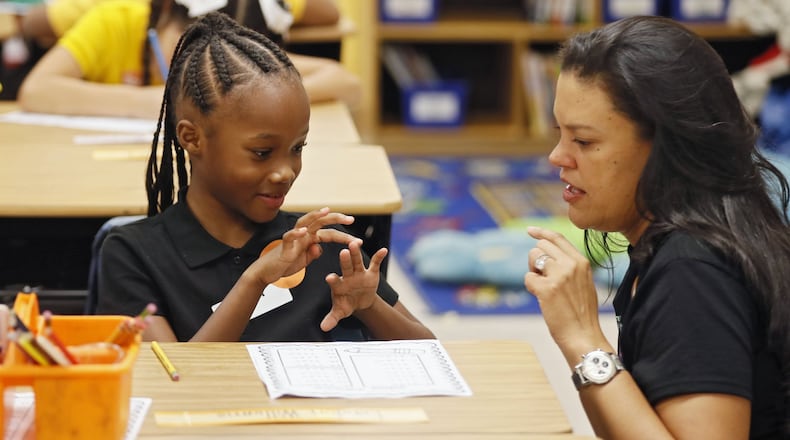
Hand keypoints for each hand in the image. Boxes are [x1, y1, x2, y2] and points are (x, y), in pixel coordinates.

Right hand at [247, 208, 357, 285]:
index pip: (330, 233)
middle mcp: (303, 234)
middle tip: (351, 219)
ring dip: (315, 216)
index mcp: (310, 237)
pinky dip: (297, 233)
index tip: (358, 239)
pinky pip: (290, 237)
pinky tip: (305, 230)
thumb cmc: (286, 264)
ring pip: (305, 222)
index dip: (344, 235)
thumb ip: (314, 253)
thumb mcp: (305, 260)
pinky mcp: (284, 246)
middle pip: (320, 221)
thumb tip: (319, 248)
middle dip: (336, 218)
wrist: (268, 272)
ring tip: (326, 211)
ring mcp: (293, 238)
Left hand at [320, 240, 386, 331]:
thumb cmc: (347, 304)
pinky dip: (379, 257)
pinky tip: (384, 250)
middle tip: (343, 252)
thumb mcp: (341, 311)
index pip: (334, 281)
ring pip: (357, 261)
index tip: (330, 278)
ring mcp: (359, 273)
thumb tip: (323, 328)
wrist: (360, 302)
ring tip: (355, 244)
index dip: (333, 279)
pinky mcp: (371, 272)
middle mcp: (348, 276)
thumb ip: (332, 318)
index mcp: (338, 285)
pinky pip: (375, 263)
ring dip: (356, 253)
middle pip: (346, 266)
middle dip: (345, 260)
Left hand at [523, 226, 606, 355]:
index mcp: (581, 262)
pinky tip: (542, 298)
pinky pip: (528, 278)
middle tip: (542, 278)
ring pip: (533, 257)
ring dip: (533, 272)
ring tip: (544, 288)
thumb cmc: (581, 313)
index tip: (529, 230)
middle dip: (536, 260)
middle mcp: (571, 264)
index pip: (558, 238)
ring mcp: (559, 275)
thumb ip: (570, 267)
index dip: (541, 233)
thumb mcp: (583, 283)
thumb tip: (547, 257)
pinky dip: (531, 288)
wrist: (584, 336)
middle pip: (541, 246)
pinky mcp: (547, 288)